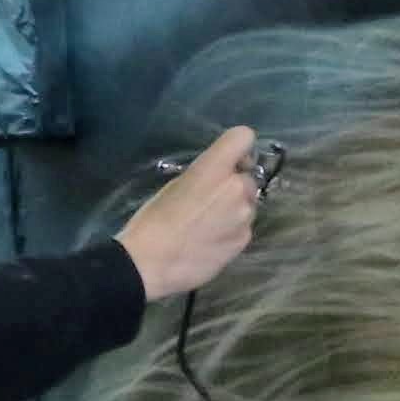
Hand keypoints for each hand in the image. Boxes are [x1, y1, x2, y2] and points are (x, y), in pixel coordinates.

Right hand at [120, 126, 265, 303]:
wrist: (151, 263)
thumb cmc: (153, 220)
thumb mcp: (175, 185)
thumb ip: (204, 176)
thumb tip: (218, 179)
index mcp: (214, 168)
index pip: (243, 137)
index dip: (237, 149)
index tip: (226, 163)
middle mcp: (237, 187)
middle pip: (248, 176)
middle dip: (234, 185)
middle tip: (211, 201)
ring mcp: (245, 215)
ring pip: (248, 203)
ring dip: (235, 208)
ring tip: (208, 225)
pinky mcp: (245, 240)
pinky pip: (244, 227)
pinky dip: (233, 230)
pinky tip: (211, 242)